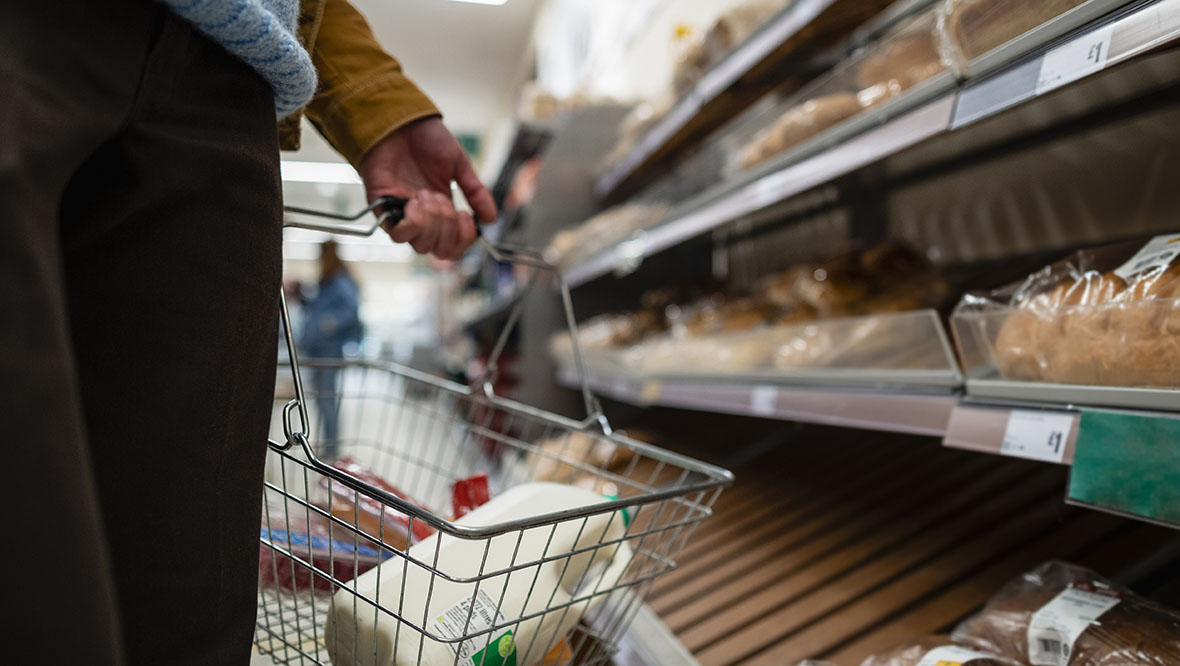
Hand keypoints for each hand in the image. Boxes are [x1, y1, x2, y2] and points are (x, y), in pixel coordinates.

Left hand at [358, 117, 496, 259]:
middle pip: (439, 251)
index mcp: (443, 210)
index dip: (464, 239)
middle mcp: (424, 218)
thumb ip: (476, 192)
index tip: (467, 216)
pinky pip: (399, 235)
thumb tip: (491, 218)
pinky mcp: (383, 209)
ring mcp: (403, 215)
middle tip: (442, 198)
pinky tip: (414, 201)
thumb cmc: (426, 139)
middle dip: (447, 228)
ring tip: (426, 194)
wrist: (401, 121)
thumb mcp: (460, 165)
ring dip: (432, 222)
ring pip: (421, 246)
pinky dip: (413, 223)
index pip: (454, 245)